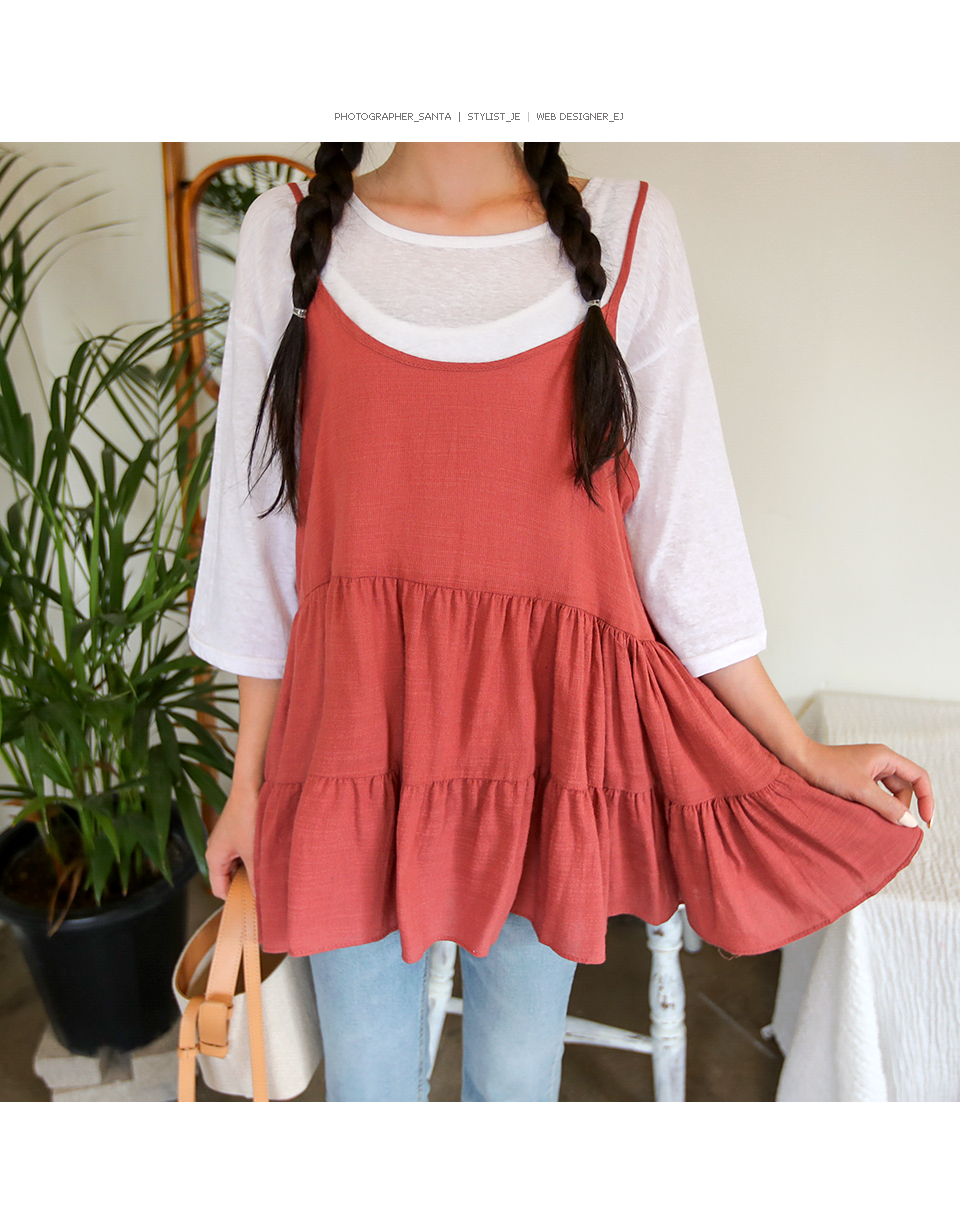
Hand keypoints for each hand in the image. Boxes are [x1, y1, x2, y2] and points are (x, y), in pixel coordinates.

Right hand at [205, 782, 260, 899]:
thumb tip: (261, 899)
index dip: (236, 899)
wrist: (253, 784)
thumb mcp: (253, 852)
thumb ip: (255, 878)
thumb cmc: (247, 814)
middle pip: (230, 878)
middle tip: (265, 892)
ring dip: (253, 869)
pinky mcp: (240, 830)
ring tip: (270, 874)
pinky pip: (246, 852)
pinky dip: (256, 857)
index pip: (220, 889)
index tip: (254, 907)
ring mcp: (229, 839)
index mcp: (213, 856)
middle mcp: (218, 848)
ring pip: (240, 864)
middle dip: (246, 884)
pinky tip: (271, 857)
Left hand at [794, 740, 934, 827]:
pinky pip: (875, 795)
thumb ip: (887, 807)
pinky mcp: (856, 779)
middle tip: (893, 826)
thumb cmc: (826, 769)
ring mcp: (868, 770)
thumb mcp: (861, 790)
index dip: (927, 799)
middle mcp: (880, 761)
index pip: (919, 777)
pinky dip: (875, 807)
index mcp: (886, 757)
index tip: (925, 821)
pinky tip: (867, 817)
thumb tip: (910, 823)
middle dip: (902, 808)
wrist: (798, 762)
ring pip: (889, 794)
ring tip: (877, 821)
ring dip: (887, 809)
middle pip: (905, 788)